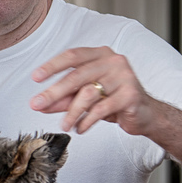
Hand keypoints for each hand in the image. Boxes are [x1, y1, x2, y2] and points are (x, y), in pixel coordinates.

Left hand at [30, 47, 159, 135]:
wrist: (146, 114)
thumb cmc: (114, 100)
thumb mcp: (86, 97)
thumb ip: (64, 98)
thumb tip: (40, 103)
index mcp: (100, 55)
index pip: (72, 56)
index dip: (52, 66)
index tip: (35, 77)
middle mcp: (113, 61)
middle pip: (77, 76)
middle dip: (54, 92)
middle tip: (37, 104)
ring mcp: (124, 77)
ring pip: (88, 94)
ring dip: (71, 112)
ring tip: (64, 125)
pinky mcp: (130, 95)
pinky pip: (101, 109)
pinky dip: (86, 121)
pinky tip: (80, 128)